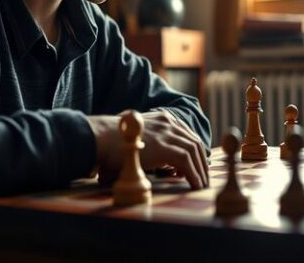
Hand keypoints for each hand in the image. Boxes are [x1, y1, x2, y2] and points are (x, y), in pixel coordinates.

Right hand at [87, 110, 208, 189]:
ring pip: (193, 152)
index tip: (196, 165)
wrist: (101, 139)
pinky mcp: (164, 147)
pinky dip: (193, 175)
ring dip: (200, 170)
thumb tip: (153, 159)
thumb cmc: (111, 143)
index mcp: (162, 118)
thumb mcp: (135, 138)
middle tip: (203, 177)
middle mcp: (167, 122)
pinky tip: (194, 186)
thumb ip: (148, 144)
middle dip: (201, 161)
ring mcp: (167, 133)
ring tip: (201, 185)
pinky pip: (186, 162)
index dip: (193, 151)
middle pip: (193, 142)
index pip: (186, 134)